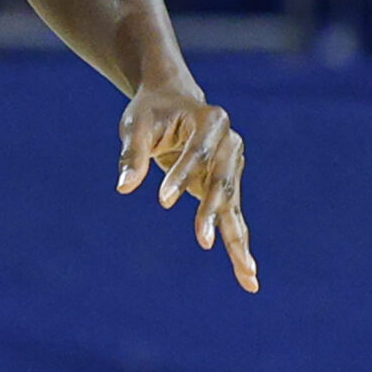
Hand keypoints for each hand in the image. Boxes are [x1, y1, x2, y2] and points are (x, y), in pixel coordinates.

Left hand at [119, 83, 254, 291]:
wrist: (173, 99)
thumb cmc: (151, 110)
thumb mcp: (136, 125)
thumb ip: (133, 154)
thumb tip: (124, 187)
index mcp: (210, 120)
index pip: (198, 153)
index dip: (182, 176)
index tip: (162, 200)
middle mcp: (229, 143)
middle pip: (223, 182)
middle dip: (212, 212)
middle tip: (203, 241)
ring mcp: (232, 167)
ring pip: (233, 206)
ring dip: (237, 240)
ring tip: (247, 273)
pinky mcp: (226, 186)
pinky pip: (231, 218)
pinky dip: (237, 244)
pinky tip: (246, 272)